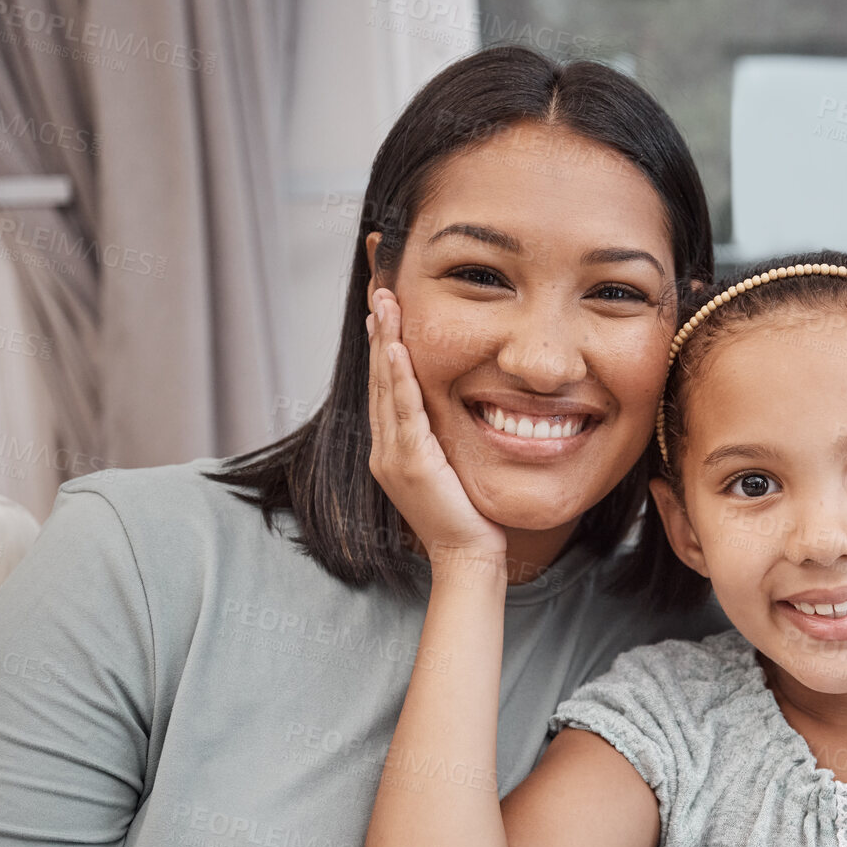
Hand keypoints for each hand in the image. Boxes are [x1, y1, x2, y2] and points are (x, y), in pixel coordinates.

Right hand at [365, 288, 506, 568]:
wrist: (467, 557)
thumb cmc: (469, 517)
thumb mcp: (453, 468)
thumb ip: (446, 438)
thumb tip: (460, 408)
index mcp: (395, 448)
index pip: (387, 385)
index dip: (382, 344)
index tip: (383, 308)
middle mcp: (385, 448)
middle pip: (378, 378)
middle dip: (378, 331)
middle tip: (378, 288)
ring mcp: (393, 456)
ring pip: (386, 387)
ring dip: (383, 341)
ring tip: (382, 302)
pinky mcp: (412, 463)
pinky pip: (402, 411)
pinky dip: (397, 377)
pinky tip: (393, 348)